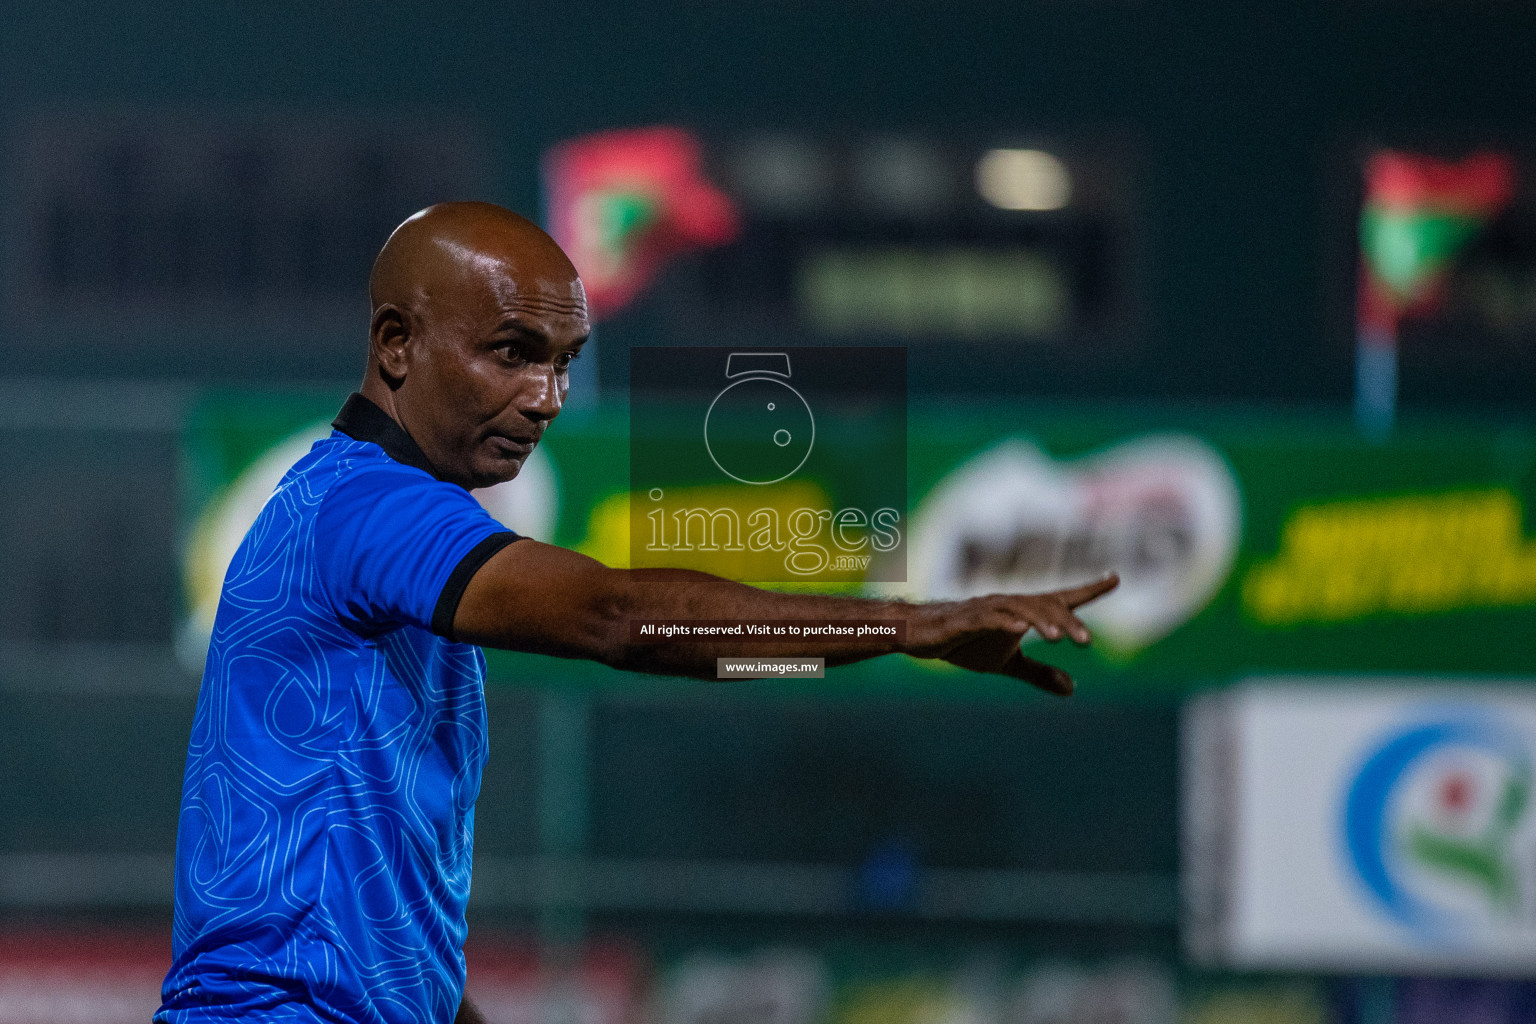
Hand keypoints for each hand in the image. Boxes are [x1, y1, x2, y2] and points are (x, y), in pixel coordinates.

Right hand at [918, 575, 1119, 695]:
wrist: (922, 635)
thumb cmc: (966, 642)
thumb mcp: (1007, 663)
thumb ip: (1038, 673)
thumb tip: (1072, 688)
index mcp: (1024, 614)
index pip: (1062, 599)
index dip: (1089, 589)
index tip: (1115, 578)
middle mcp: (1010, 605)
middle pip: (1045, 605)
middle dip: (1068, 621)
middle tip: (1088, 643)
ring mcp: (989, 609)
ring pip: (1021, 608)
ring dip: (1041, 621)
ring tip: (1059, 638)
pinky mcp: (967, 619)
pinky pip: (988, 617)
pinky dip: (1004, 621)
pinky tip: (1018, 629)